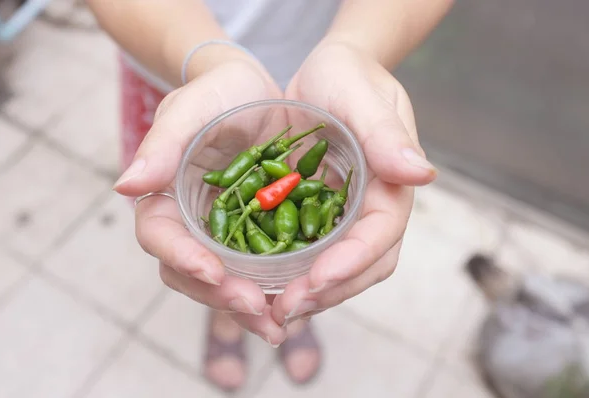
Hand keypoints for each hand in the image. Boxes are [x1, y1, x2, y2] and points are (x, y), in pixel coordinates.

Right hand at [114, 59, 287, 345]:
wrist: (257, 93)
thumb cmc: (219, 93)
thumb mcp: (192, 107)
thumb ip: (162, 144)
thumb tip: (125, 187)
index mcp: (165, 197)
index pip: (160, 237)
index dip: (182, 258)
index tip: (212, 271)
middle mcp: (191, 224)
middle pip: (192, 274)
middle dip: (221, 295)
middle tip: (256, 308)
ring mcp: (224, 236)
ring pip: (225, 284)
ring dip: (249, 308)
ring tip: (279, 324)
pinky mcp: (258, 237)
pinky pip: (260, 273)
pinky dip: (275, 293)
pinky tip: (298, 305)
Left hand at [272, 41, 437, 324]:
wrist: (329, 74)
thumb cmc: (347, 76)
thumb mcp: (361, 95)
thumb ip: (387, 134)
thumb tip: (422, 175)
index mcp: (393, 185)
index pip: (381, 235)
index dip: (352, 262)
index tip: (315, 280)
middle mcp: (376, 209)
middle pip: (364, 265)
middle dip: (329, 291)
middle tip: (285, 309)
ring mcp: (351, 217)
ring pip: (342, 270)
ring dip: (312, 294)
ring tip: (272, 310)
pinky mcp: (324, 218)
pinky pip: (315, 255)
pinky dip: (296, 276)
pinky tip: (265, 287)